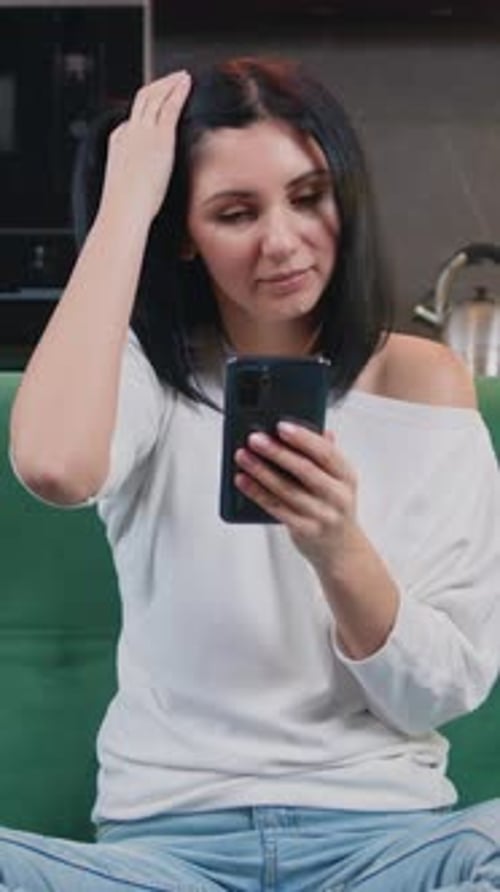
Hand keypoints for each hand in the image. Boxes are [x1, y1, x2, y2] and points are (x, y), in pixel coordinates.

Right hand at [98, 71, 191, 225]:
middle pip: (142, 99)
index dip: (148, 108)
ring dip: (169, 83)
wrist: (124, 210)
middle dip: (158, 86)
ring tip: (182, 76)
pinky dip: (179, 90)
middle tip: (172, 79)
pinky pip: (170, 105)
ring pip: (155, 96)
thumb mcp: (126, 189)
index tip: (160, 103)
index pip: (133, 119)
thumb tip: (141, 191)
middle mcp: (129, 131)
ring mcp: (144, 131)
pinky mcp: (160, 136)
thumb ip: (134, 181)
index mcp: (118, 142)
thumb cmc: (125, 208)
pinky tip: (187, 83)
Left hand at [234, 421, 357, 575]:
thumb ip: (325, 453)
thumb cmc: (334, 507)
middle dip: (277, 452)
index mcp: (346, 476)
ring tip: (243, 456)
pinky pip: (276, 508)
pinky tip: (243, 481)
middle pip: (304, 469)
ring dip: (261, 471)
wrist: (342, 549)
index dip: (303, 438)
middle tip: (254, 438)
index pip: (325, 452)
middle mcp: (337, 495)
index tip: (281, 425)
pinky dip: (257, 493)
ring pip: (286, 490)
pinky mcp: (305, 530)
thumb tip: (311, 426)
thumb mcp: (337, 479)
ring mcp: (322, 515)